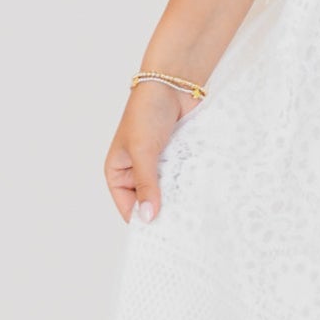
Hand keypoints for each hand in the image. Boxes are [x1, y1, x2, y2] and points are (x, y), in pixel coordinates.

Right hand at [104, 80, 188, 223]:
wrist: (173, 83)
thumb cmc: (147, 112)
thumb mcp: (143, 151)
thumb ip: (146, 185)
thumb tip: (147, 217)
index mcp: (118, 172)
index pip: (127, 206)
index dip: (142, 221)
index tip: (162, 236)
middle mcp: (137, 171)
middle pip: (149, 201)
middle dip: (164, 210)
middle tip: (182, 228)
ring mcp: (159, 164)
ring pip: (169, 191)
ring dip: (179, 197)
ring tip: (194, 214)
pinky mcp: (177, 157)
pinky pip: (183, 177)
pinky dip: (189, 184)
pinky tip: (201, 194)